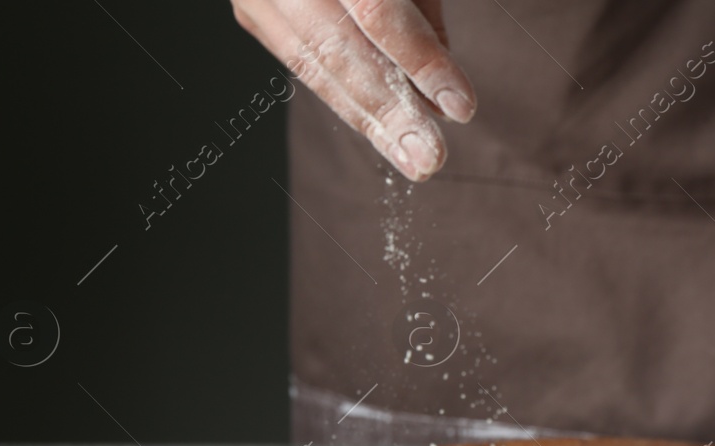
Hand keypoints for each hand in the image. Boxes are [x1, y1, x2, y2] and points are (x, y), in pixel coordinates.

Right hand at [233, 0, 476, 179]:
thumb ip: (419, 5)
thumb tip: (441, 84)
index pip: (374, 8)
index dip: (419, 58)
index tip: (460, 106)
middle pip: (337, 48)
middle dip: (391, 112)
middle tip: (431, 160)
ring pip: (313, 65)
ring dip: (369, 120)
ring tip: (413, 160)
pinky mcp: (254, 11)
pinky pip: (302, 63)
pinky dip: (346, 97)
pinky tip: (381, 130)